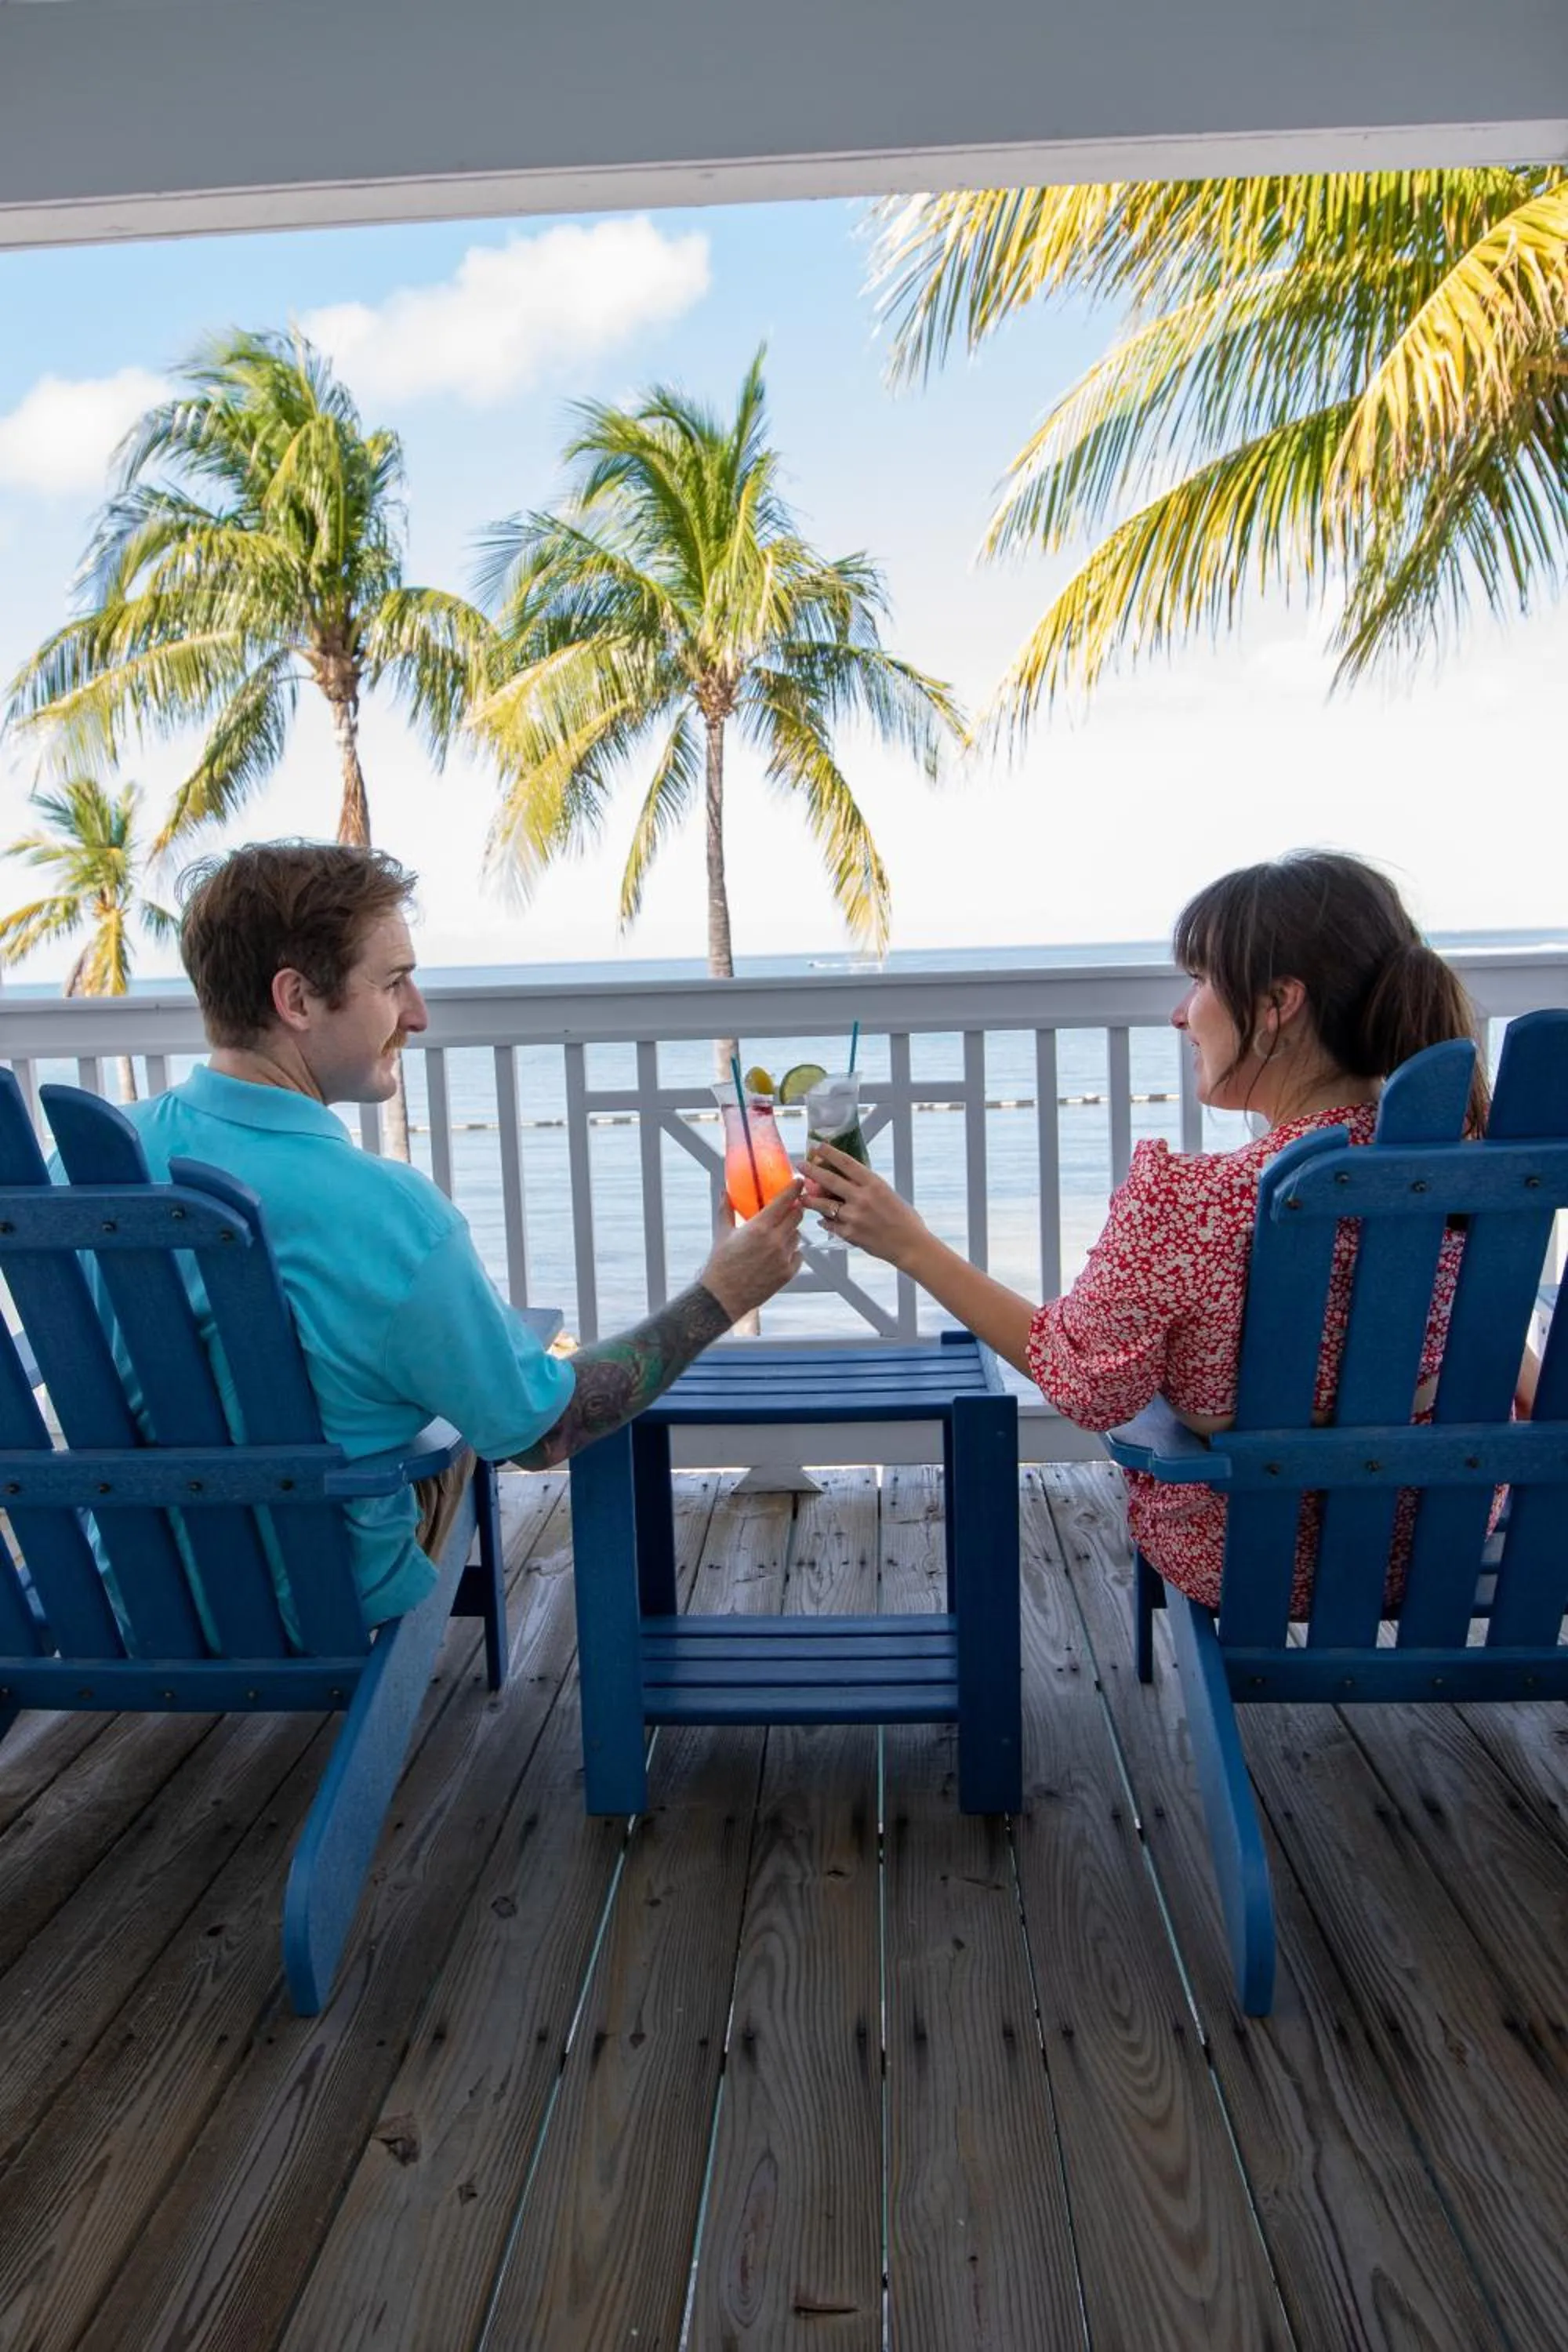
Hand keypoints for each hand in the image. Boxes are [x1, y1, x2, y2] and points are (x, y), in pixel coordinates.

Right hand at [700, 1181, 805, 1320]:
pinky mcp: (788, 1273)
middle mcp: (775, 1241)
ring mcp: (784, 1258)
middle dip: (795, 1209)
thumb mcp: (723, 1233)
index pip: (785, 1201)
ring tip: (777, 1235)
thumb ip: (726, 1209)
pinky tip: (778, 1253)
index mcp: (759, 1227)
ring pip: (797, 1236)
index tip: (799, 1181)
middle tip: (789, 1208)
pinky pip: (798, 1255)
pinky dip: (791, 1251)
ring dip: (791, 1231)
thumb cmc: (721, 1264)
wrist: (723, 1296)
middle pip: (797, 1216)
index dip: (794, 1188)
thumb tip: (725, 1192)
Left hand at [805, 1144, 929, 1266]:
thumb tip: (850, 1179)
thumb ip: (868, 1187)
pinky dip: (824, 1221)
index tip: (819, 1147)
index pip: (846, 1163)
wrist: (910, 1245)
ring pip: (824, 1204)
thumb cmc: (905, 1219)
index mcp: (874, 1184)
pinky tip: (821, 1219)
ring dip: (810, 1199)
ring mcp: (853, 1216)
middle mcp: (861, 1198)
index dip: (830, 1153)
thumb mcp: (888, 1194)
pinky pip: (830, 1224)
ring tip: (802, 1196)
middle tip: (800, 1165)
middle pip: (829, 1180)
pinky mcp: (849, 1234)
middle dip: (812, 1171)